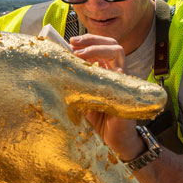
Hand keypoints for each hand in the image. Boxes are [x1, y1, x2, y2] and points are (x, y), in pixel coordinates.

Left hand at [70, 34, 144, 160]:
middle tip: (73, 43)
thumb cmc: (94, 120)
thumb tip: (55, 61)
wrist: (110, 142)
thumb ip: (74, 79)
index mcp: (106, 70)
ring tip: (79, 54)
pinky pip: (119, 74)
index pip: (101, 45)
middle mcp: (117, 72)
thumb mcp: (79, 95)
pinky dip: (104, 68)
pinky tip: (90, 73)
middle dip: (91, 39)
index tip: (70, 41)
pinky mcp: (126, 91)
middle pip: (111, 43)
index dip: (87, 40)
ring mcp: (123, 80)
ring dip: (96, 49)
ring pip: (117, 52)